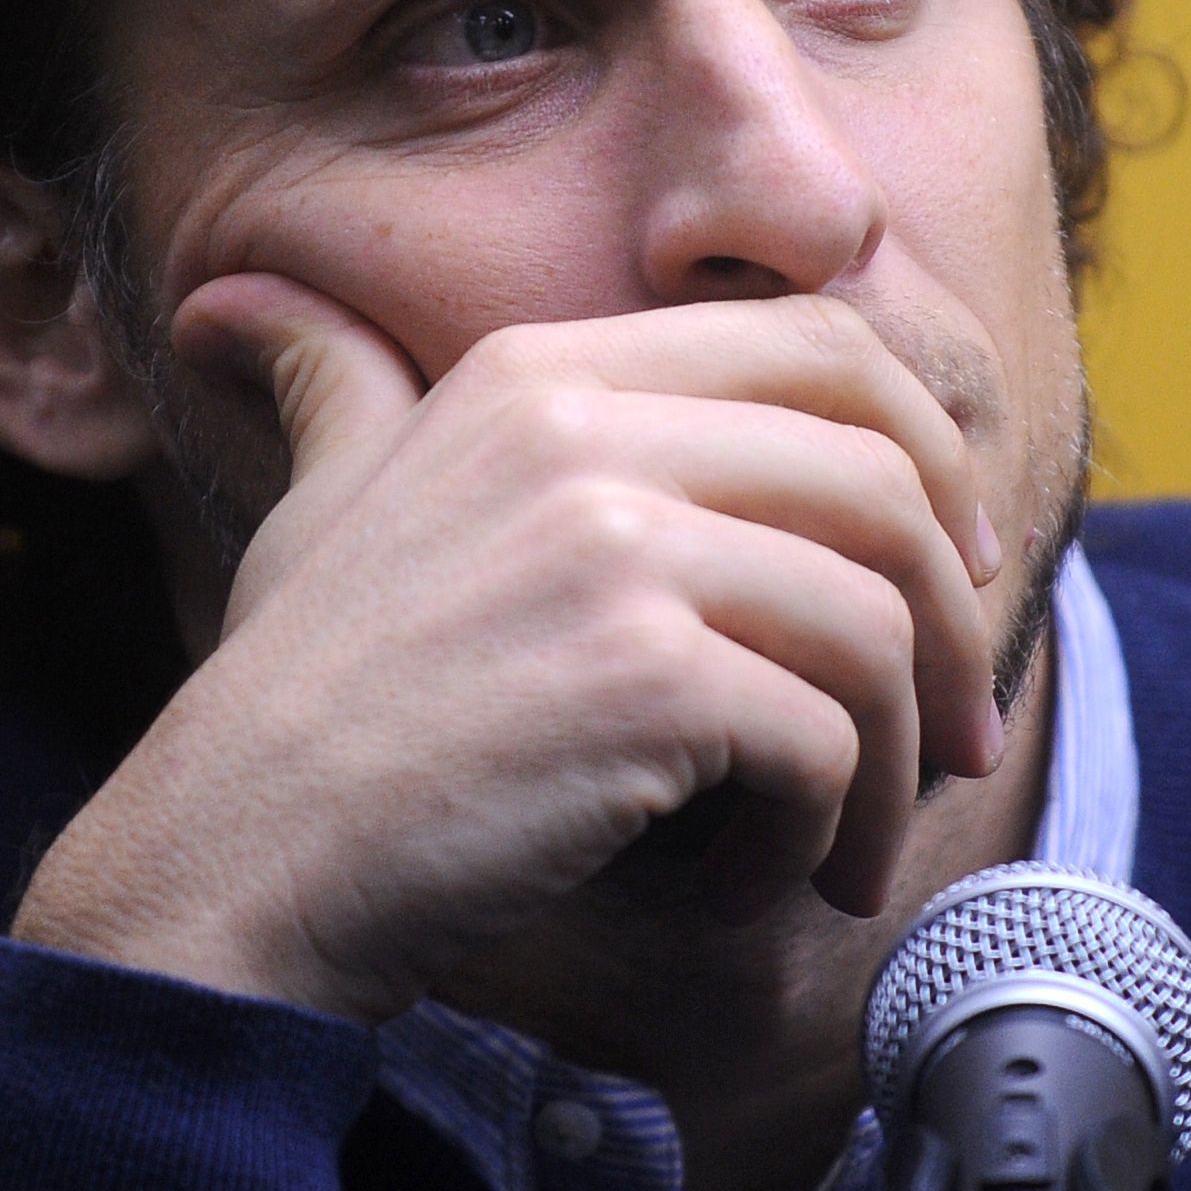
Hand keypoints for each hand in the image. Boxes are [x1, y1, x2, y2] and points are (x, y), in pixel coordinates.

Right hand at [6, 280, 1008, 1022]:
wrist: (235, 858)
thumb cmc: (298, 703)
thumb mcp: (321, 500)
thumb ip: (337, 388)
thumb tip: (244, 308)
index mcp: (537, 370)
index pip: (828, 347)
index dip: (928, 456)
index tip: (946, 569)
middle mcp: (577, 427)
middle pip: (882, 480)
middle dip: (954, 620)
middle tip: (954, 731)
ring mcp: (610, 547)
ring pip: (876, 623)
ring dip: (898, 756)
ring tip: (859, 841)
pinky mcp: (642, 680)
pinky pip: (825, 743)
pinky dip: (825, 831)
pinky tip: (770, 882)